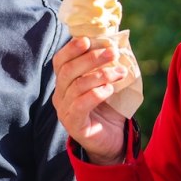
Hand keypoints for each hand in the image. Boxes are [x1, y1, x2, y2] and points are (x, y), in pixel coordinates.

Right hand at [52, 35, 127, 164]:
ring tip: (120, 72)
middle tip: (112, 52)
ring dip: (101, 75)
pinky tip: (110, 89)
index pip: (60, 61)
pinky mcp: (74, 125)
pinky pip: (80, 105)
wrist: (112, 141)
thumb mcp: (107, 82)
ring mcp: (65, 111)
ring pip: (77, 86)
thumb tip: (117, 41)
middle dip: (91, 58)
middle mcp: (60, 95)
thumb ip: (107, 65)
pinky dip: (96, 93)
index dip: (71, 48)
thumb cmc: (110, 109)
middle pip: (68, 70)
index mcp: (65, 83)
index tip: (88, 39)